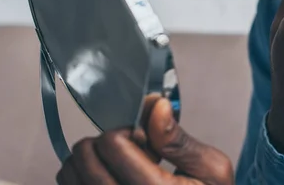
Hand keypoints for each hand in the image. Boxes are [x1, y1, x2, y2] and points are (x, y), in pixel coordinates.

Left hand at [56, 95, 233, 184]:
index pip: (113, 145)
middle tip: (129, 149)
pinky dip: (80, 175)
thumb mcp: (212, 170)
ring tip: (118, 165)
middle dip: (104, 142)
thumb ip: (180, 140)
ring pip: (71, 175)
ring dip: (89, 159)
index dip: (126, 131)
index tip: (143, 138)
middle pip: (85, 158)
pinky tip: (109, 177)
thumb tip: (155, 106)